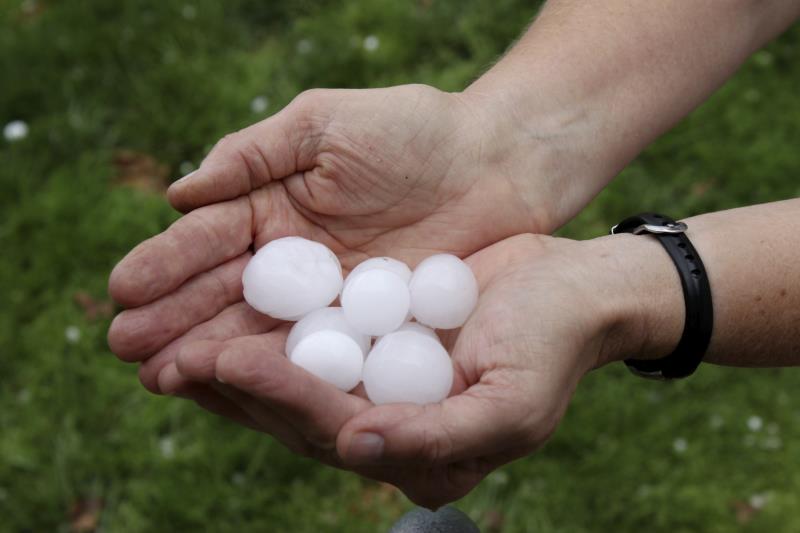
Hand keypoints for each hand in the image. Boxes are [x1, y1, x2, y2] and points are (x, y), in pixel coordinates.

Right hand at [107, 83, 571, 392]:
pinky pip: (317, 352)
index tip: (121, 291)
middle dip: (175, 320)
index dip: (164, 265)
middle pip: (223, 294)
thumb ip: (253, 156)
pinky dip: (278, 370)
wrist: (497, 162)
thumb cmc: (414, 130)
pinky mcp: (368, 327)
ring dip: (212, 353)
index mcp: (272, 205)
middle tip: (127, 351)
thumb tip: (178, 194)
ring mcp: (328, 298)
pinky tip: (240, 387)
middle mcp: (292, 258)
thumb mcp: (324, 125)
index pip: (208, 240)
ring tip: (163, 378)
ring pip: (261, 330)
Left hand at [164, 233, 666, 507]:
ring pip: (290, 382)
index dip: (279, 399)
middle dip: (232, 390)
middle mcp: (387, 428)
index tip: (225, 360)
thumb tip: (355, 450)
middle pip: (296, 416)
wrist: (573, 288)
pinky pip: (307, 339)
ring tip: (171, 342)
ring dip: (230, 364)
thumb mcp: (511, 404)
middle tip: (168, 360)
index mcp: (418, 455)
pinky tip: (222, 311)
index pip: (334, 432)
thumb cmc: (553, 345)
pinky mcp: (369, 344)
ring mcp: (375, 386)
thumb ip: (438, 438)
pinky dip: (263, 327)